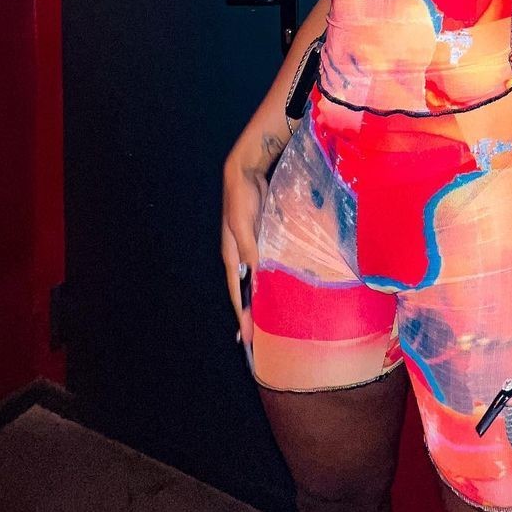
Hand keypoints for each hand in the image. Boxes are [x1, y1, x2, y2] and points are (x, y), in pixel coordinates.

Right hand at [220, 148, 268, 348]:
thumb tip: (256, 278)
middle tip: (258, 338)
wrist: (246, 174)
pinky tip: (280, 286)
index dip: (242, 314)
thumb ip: (250, 250)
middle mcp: (239, 256)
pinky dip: (270, 278)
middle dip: (250, 313)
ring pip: (256, 280)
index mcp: (231, 256)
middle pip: (244, 291)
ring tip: (270, 318)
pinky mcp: (261, 239)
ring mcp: (250, 248)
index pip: (236, 292)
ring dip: (261, 297)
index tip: (247, 336)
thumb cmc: (242, 198)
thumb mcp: (244, 225)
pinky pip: (265, 265)